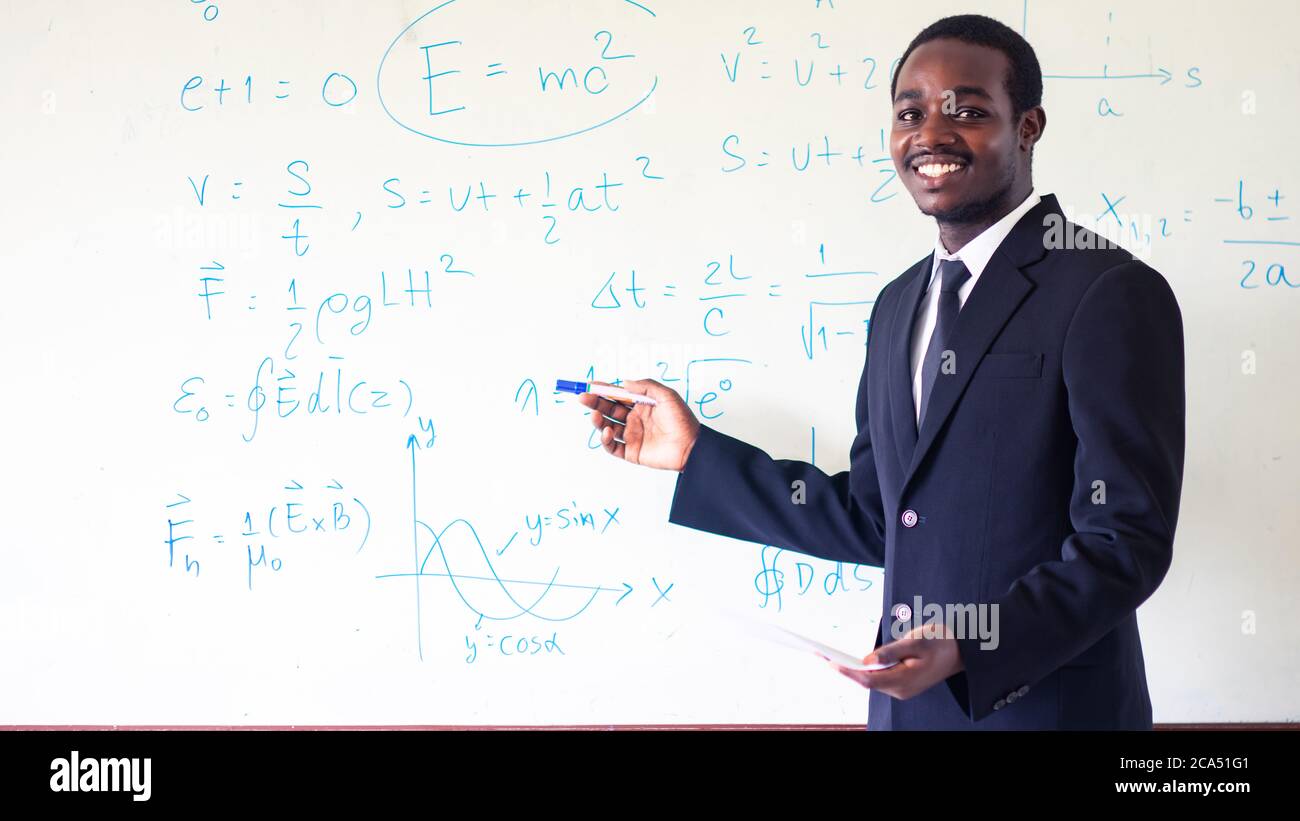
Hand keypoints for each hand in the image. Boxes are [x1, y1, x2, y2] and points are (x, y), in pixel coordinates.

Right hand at [576, 378, 699, 470]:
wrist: (691, 446)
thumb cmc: (682, 420)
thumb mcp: (667, 396)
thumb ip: (646, 386)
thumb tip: (624, 382)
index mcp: (642, 405)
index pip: (618, 396)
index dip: (604, 390)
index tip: (591, 385)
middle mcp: (634, 420)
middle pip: (608, 410)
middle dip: (594, 403)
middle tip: (583, 397)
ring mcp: (632, 436)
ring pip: (607, 427)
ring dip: (597, 420)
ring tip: (594, 415)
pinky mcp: (631, 452)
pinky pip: (613, 446)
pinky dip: (605, 440)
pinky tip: (607, 431)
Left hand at [825, 622, 964, 699]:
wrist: (963, 651)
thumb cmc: (940, 642)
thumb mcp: (916, 641)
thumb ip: (890, 652)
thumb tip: (866, 660)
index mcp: (904, 681)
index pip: (868, 679)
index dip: (847, 671)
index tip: (829, 662)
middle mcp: (901, 690)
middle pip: (866, 681)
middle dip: (843, 669)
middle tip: (821, 655)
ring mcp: (902, 689)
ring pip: (871, 681)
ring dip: (852, 670)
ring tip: (830, 658)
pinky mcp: (902, 684)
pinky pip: (878, 679)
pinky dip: (863, 670)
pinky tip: (852, 662)